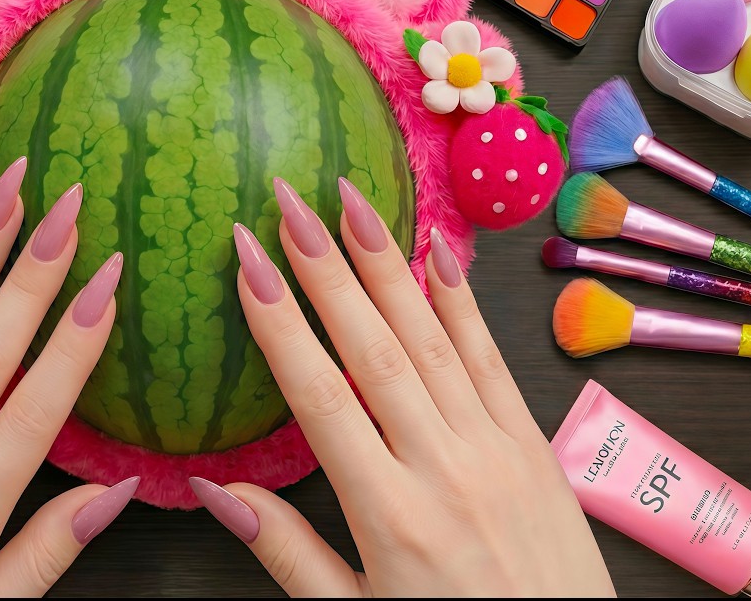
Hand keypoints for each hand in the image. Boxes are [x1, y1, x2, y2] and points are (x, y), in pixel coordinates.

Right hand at [193, 177, 613, 596]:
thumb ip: (286, 550)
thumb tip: (215, 490)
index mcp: (390, 514)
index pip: (320, 395)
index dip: (279, 322)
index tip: (246, 260)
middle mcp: (445, 467)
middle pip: (375, 348)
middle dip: (326, 267)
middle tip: (290, 200)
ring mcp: (497, 449)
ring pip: (434, 339)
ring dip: (388, 264)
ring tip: (352, 202)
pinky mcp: (534, 445)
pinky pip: (494, 360)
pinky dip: (463, 302)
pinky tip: (439, 252)